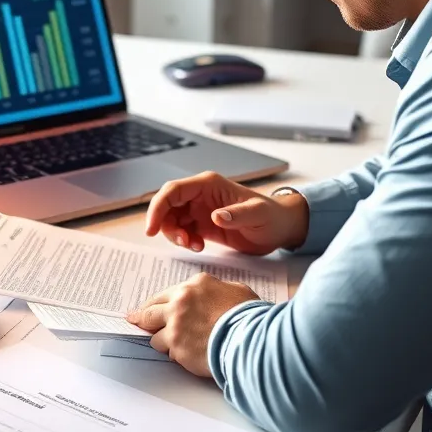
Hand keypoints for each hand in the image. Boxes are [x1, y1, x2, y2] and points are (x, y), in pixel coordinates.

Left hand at [127, 273, 259, 376]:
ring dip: (163, 341)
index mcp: (195, 285)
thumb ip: (217, 290)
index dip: (158, 303)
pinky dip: (176, 355)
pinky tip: (188, 355)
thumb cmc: (248, 316)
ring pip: (155, 335)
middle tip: (134, 320)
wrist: (250, 338)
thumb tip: (212, 296)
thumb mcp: (236, 291)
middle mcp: (180, 302)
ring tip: (177, 346)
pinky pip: (169, 353)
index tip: (150, 308)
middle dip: (141, 317)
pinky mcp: (177, 347)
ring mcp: (176, 325)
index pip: (167, 294)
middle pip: (150, 310)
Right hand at [145, 171, 307, 254]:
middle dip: (165, 224)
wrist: (280, 229)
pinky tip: (198, 247)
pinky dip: (184, 241)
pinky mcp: (203, 224)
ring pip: (172, 219)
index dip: (158, 207)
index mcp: (208, 185)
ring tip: (193, 245)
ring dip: (175, 235)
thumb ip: (237, 214)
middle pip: (167, 205)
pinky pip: (182, 230)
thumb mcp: (257, 215)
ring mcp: (200, 209)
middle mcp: (200, 195)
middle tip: (181, 241)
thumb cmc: (271, 217)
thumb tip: (216, 216)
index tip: (151, 228)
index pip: (173, 191)